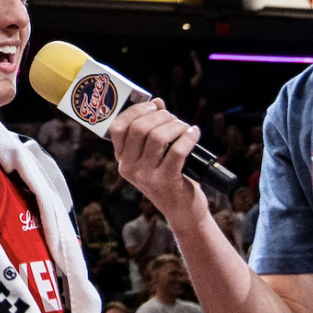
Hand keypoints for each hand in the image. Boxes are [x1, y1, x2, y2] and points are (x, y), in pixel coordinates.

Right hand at [110, 99, 206, 223]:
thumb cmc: (169, 177)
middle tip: (174, 119)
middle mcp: (129, 168)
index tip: (154, 106)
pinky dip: (189, 137)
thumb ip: (151, 129)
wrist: (182, 210)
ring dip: (176, 125)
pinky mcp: (165, 181)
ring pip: (158, 137)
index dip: (136, 110)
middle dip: (161, 116)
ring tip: (185, 127)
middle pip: (140, 128)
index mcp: (122, 159)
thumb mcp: (154, 155)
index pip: (118, 127)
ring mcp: (146, 176)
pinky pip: (177, 150)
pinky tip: (194, 134)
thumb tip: (157, 102)